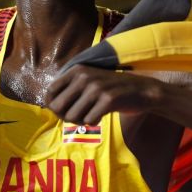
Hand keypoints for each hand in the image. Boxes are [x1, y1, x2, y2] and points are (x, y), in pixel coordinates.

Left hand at [45, 65, 162, 124]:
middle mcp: (83, 76)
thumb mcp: (88, 80)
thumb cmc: (111, 88)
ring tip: (91, 114)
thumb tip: (50, 106)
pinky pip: (89, 121)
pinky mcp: (108, 100)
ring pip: (72, 116)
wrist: (141, 90)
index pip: (50, 92)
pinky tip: (102, 114)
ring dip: (80, 121)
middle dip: (65, 116)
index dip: (53, 105)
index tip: (63, 111)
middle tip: (78, 116)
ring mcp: (96, 87)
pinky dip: (94, 122)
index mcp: (76, 70)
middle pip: (58, 106)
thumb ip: (70, 89)